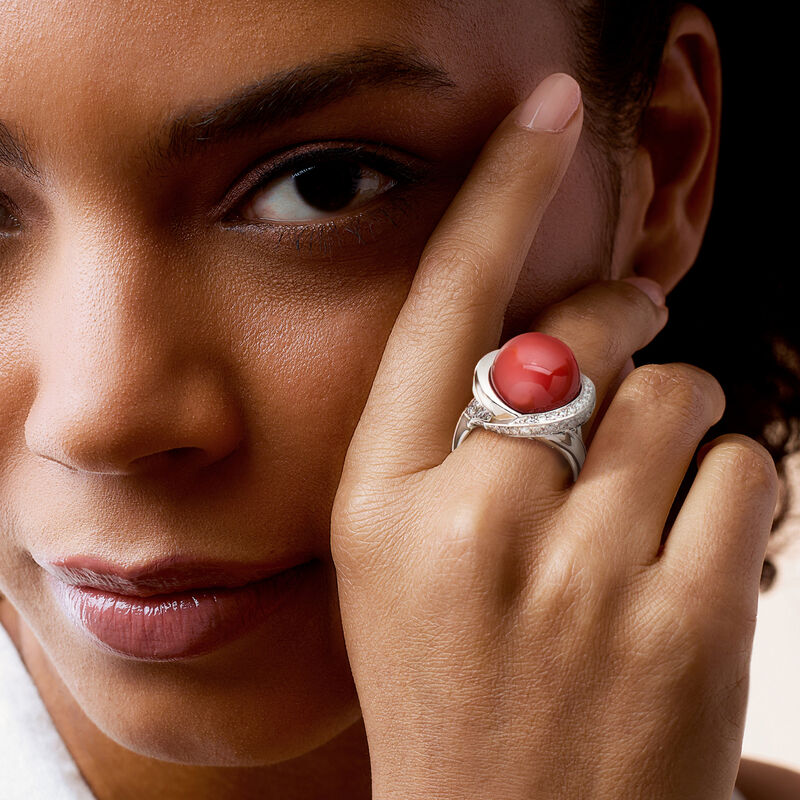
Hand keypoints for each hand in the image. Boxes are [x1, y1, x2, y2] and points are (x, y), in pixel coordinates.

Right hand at [330, 72, 778, 799]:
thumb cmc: (450, 684)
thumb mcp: (401, 559)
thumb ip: (456, 440)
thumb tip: (555, 335)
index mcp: (382, 505)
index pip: (441, 307)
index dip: (495, 194)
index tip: (545, 112)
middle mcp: (471, 527)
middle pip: (584, 336)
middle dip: (618, 324)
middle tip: (626, 345)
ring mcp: (578, 578)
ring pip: (681, 399)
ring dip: (678, 428)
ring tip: (644, 504)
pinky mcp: (683, 624)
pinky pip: (749, 472)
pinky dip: (738, 490)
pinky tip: (691, 552)